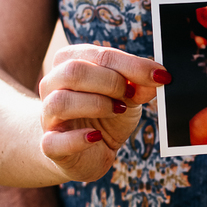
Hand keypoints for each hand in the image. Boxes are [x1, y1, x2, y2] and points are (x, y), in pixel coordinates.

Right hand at [38, 45, 170, 181]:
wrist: (87, 152)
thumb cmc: (104, 117)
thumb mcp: (127, 98)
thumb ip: (139, 86)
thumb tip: (157, 77)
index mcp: (70, 63)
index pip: (99, 54)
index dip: (132, 65)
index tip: (159, 75)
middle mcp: (52, 85)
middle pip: (73, 71)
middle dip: (111, 82)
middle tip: (130, 95)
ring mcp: (48, 116)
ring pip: (60, 102)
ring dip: (96, 105)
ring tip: (117, 111)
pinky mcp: (50, 145)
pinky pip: (53, 142)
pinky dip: (78, 139)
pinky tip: (96, 136)